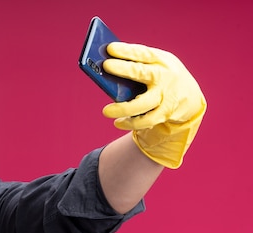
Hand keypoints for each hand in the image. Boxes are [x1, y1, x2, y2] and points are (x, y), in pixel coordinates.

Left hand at [102, 42, 206, 168]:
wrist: (190, 98)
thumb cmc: (162, 77)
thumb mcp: (156, 66)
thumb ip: (137, 66)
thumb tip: (106, 71)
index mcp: (161, 60)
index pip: (142, 53)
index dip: (126, 50)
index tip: (109, 48)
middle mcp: (165, 76)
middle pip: (142, 73)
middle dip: (124, 68)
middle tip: (106, 66)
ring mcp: (166, 95)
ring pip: (142, 103)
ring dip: (123, 108)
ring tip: (106, 111)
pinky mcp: (166, 112)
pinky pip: (146, 120)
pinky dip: (130, 122)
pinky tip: (118, 122)